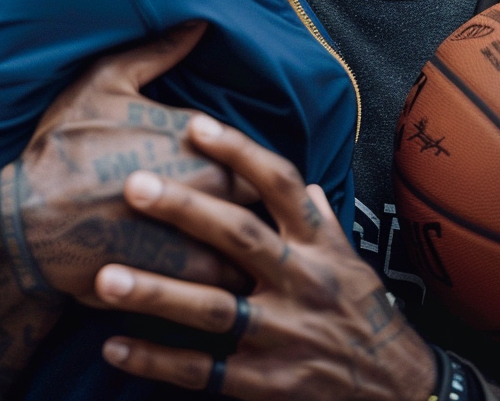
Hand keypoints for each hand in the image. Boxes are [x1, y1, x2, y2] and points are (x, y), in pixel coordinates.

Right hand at [0, 22, 252, 304]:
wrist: (23, 225)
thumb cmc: (64, 147)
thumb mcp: (104, 83)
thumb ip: (159, 52)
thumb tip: (199, 21)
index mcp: (195, 139)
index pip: (255, 152)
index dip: (255, 161)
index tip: (251, 166)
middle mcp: (203, 186)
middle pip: (263, 197)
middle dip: (263, 200)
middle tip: (259, 204)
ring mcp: (193, 235)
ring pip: (253, 242)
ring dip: (256, 244)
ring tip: (256, 246)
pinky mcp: (177, 280)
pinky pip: (226, 283)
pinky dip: (233, 279)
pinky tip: (230, 274)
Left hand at [94, 115, 436, 400]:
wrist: (396, 390)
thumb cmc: (367, 314)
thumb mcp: (352, 260)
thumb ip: (322, 220)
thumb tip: (304, 184)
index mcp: (319, 244)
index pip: (280, 183)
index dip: (239, 152)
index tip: (195, 125)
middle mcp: (301, 281)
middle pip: (239, 236)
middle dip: (185, 210)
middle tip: (134, 186)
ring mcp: (282, 335)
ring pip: (213, 309)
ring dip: (157, 293)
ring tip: (104, 278)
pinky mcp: (266, 384)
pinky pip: (204, 373)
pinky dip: (158, 361)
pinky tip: (114, 347)